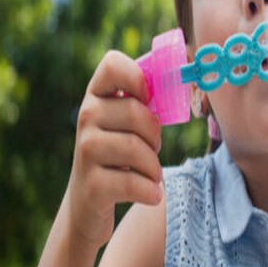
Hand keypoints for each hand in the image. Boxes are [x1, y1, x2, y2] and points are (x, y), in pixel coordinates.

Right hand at [66, 51, 162, 248]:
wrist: (87, 202)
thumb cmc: (118, 154)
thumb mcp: (125, 123)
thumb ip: (145, 101)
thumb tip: (183, 75)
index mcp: (96, 95)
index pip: (112, 64)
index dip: (137, 77)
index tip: (148, 98)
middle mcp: (85, 117)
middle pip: (135, 111)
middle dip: (155, 134)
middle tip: (153, 148)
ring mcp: (84, 150)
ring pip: (136, 148)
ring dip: (154, 166)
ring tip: (150, 173)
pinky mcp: (91, 185)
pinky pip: (135, 183)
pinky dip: (150, 191)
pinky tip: (150, 194)